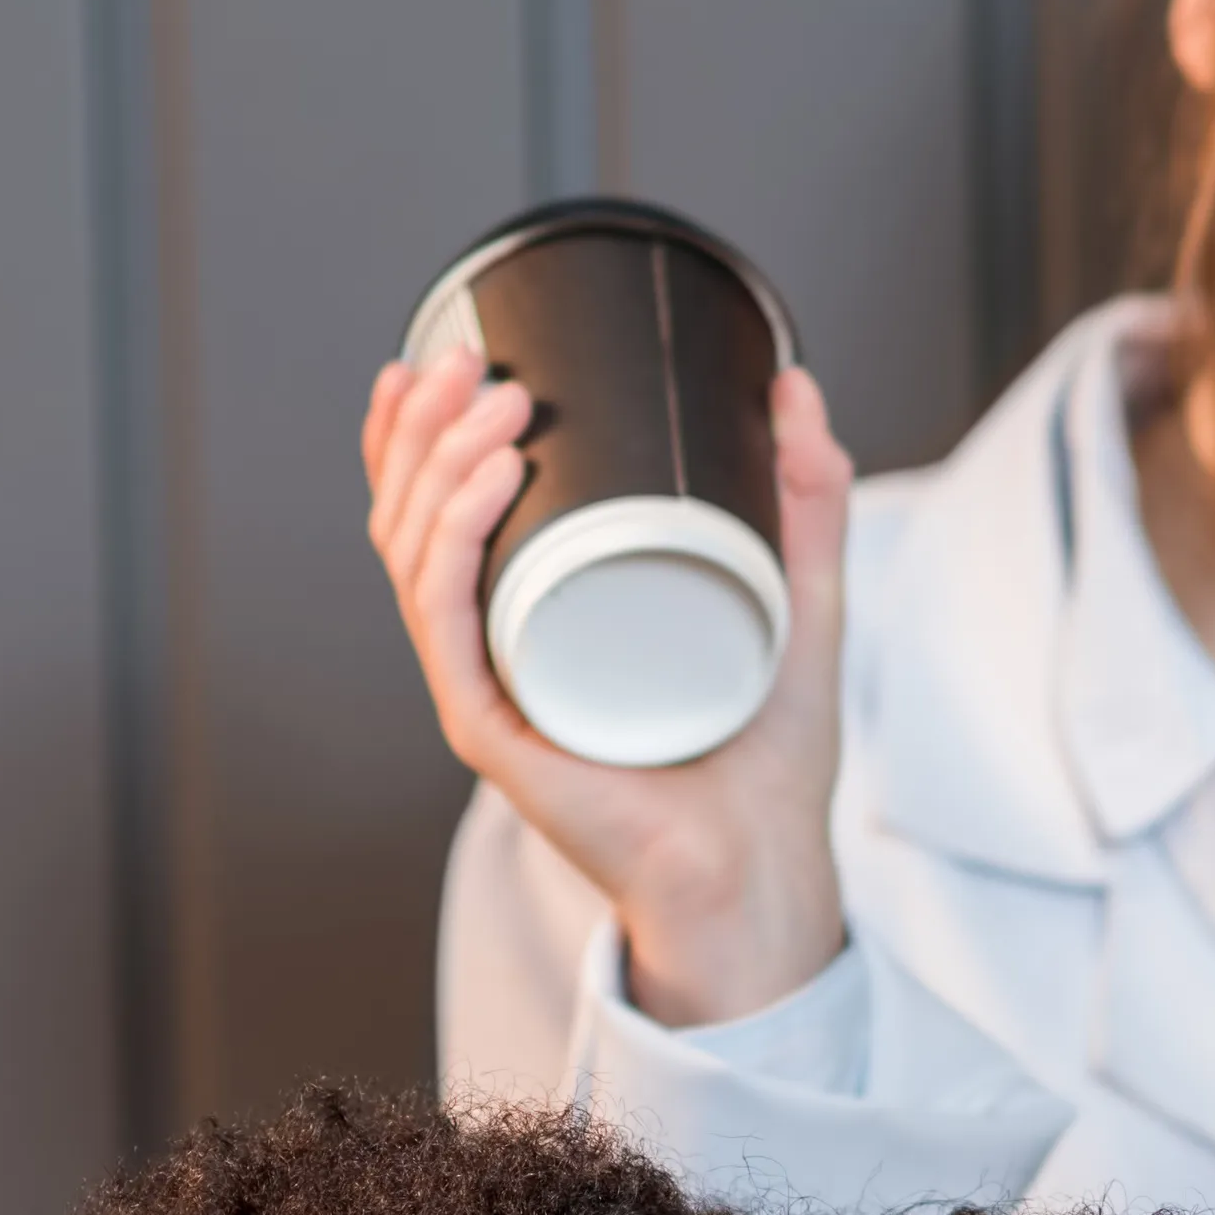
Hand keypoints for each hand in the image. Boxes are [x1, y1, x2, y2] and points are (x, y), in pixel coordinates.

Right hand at [367, 346, 854, 1025]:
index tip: (452, 351)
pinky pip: (449, 624)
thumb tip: (794, 381)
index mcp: (532, 619)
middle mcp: (493, 651)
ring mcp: (486, 690)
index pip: (440, 513)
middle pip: (411, 519)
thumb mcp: (799, 595)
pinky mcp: (494, 732)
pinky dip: (456, 543)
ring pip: (415, 556)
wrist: (764, 864)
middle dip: (423, 425)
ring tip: (495, 400)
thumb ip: (804, 496)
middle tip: (472, 356)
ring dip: (439, 462)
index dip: (423, 432)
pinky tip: (488, 483)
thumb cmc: (767, 755)